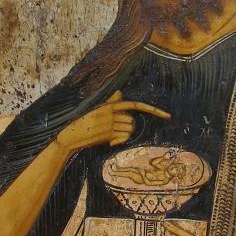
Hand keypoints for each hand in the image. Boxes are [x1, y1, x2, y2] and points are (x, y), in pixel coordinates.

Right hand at [55, 90, 169, 150]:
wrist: (68, 136)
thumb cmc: (82, 123)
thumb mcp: (95, 110)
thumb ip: (109, 102)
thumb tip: (120, 93)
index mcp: (108, 105)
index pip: (134, 105)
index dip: (153, 110)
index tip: (167, 116)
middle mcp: (110, 112)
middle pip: (131, 120)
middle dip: (126, 127)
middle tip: (113, 132)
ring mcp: (109, 122)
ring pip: (129, 129)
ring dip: (123, 134)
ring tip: (109, 136)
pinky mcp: (107, 133)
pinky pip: (123, 137)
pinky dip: (119, 141)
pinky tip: (109, 143)